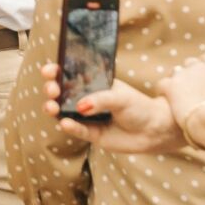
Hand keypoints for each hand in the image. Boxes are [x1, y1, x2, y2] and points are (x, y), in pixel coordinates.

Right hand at [39, 64, 185, 151]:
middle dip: (52, 89)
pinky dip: (70, 127)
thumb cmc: (141, 108)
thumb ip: (100, 100)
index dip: (57, 72)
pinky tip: (66, 123)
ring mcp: (87, 117)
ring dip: (53, 108)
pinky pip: (77, 130)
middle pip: (61, 93)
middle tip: (53, 90)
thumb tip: (80, 106)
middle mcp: (87, 100)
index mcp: (94, 85)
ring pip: (63, 112)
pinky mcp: (91, 134)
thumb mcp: (122, 98)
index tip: (49, 71)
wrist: (155, 131)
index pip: (71, 76)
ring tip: (52, 108)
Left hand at [158, 56, 204, 143]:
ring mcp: (183, 75)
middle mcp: (200, 68)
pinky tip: (165, 98)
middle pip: (190, 62)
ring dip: (175, 80)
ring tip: (176, 94)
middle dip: (188, 72)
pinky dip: (162, 90)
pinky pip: (161, 84)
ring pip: (174, 71)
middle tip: (188, 87)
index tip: (201, 74)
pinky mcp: (170, 85)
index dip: (203, 64)